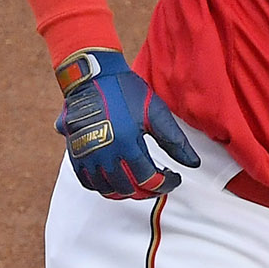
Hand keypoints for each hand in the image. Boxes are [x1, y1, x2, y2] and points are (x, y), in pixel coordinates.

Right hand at [54, 48, 200, 198]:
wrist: (91, 76)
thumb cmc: (124, 90)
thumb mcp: (155, 113)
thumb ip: (175, 141)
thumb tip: (193, 163)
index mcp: (126, 142)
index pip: (148, 180)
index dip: (165, 184)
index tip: (173, 178)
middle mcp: (104, 153)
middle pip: (129, 189)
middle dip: (148, 191)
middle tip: (159, 183)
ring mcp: (87, 156)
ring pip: (108, 190)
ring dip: (127, 192)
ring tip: (139, 183)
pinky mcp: (75, 154)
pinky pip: (88, 183)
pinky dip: (104, 187)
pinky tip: (116, 180)